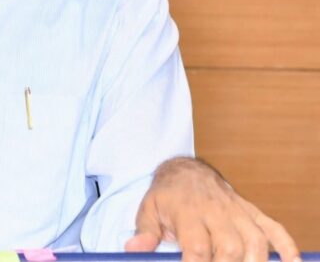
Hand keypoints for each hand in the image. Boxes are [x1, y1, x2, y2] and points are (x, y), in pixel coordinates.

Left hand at [125, 157, 299, 261]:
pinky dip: (287, 247)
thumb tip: (133, 249)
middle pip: (229, 247)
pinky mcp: (252, 212)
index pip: (198, 246)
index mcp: (188, 212)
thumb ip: (144, 232)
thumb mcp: (148, 210)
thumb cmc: (167, 196)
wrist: (186, 171)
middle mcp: (216, 211)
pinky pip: (275, 229)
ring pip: (255, 241)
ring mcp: (237, 211)